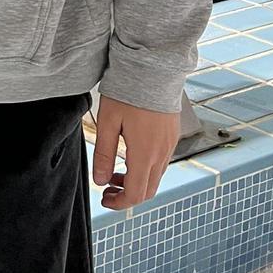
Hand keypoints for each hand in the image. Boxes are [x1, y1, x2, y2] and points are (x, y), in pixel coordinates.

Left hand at [92, 96, 178, 210]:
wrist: (154, 70)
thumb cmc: (128, 93)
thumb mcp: (108, 122)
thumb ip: (104, 153)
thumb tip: (100, 180)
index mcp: (144, 154)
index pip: (136, 194)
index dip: (119, 202)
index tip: (105, 198)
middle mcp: (161, 153)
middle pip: (148, 190)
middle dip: (127, 194)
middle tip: (108, 188)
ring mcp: (170, 145)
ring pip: (155, 177)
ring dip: (136, 181)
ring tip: (115, 171)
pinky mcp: (172, 135)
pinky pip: (161, 161)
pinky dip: (146, 168)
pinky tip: (130, 154)